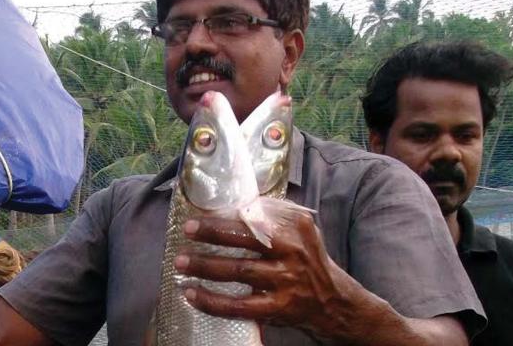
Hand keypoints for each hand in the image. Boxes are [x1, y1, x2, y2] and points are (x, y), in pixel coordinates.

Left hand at [175, 210, 360, 337]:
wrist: (332, 301)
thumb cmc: (306, 259)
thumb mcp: (300, 230)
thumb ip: (272, 215)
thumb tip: (232, 204)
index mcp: (295, 228)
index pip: (256, 216)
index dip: (226, 216)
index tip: (200, 215)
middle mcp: (292, 252)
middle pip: (246, 240)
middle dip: (213, 234)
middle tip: (187, 230)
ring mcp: (285, 282)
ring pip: (239, 271)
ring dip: (205, 266)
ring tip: (180, 263)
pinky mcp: (277, 308)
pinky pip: (239, 306)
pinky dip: (212, 302)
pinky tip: (191, 294)